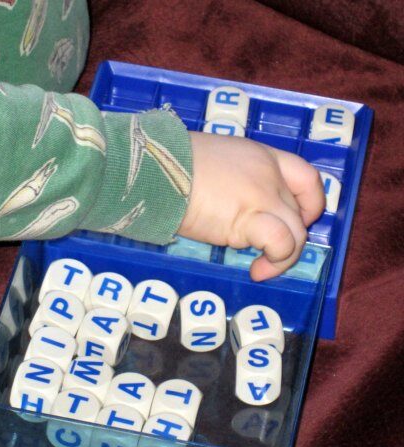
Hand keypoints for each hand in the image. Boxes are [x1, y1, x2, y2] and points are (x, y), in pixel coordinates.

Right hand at [179, 131, 324, 280]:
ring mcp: (262, 195)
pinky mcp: (249, 219)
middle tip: (270, 253)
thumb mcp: (211, 163)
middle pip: (300, 211)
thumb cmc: (170, 166)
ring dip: (284, 258)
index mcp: (260, 155)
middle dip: (290, 237)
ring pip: (297, 233)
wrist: (155, 170)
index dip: (310, 203)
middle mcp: (269, 174)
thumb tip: (229, 207)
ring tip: (262, 269)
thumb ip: (231, 181)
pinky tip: (255, 271)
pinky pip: (280, 244)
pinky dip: (275, 262)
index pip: (305, 176)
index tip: (298, 220)